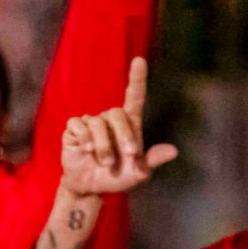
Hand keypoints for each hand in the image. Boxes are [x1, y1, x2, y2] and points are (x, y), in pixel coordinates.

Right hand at [60, 57, 178, 196]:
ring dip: (104, 146)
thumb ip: (152, 160)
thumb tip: (173, 151)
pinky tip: (86, 150)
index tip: (139, 61)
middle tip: (127, 156)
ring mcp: (90, 122)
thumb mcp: (137, 172)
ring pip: (97, 123)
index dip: (137, 78)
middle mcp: (110, 119)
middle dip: (123, 136)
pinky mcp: (74, 130)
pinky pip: (79, 127)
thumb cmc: (116, 177)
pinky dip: (85, 140)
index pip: (134, 96)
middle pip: (117, 113)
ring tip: (105, 163)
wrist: (91, 187)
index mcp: (128, 124)